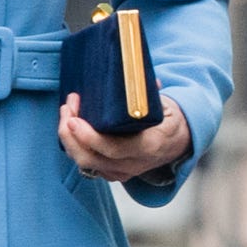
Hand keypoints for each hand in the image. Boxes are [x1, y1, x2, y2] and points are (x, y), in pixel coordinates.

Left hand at [58, 91, 191, 184]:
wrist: (178, 142)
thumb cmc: (168, 120)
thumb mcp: (165, 104)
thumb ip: (148, 93)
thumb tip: (136, 74)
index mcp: (148, 146)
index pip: (113, 149)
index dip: (89, 137)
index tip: (74, 119)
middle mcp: (133, 164)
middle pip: (90, 158)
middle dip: (70, 134)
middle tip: (68, 107)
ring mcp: (121, 171)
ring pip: (84, 162)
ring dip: (69, 138)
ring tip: (68, 111)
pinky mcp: (112, 172)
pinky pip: (86, 163)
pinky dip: (74, 145)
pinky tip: (71, 125)